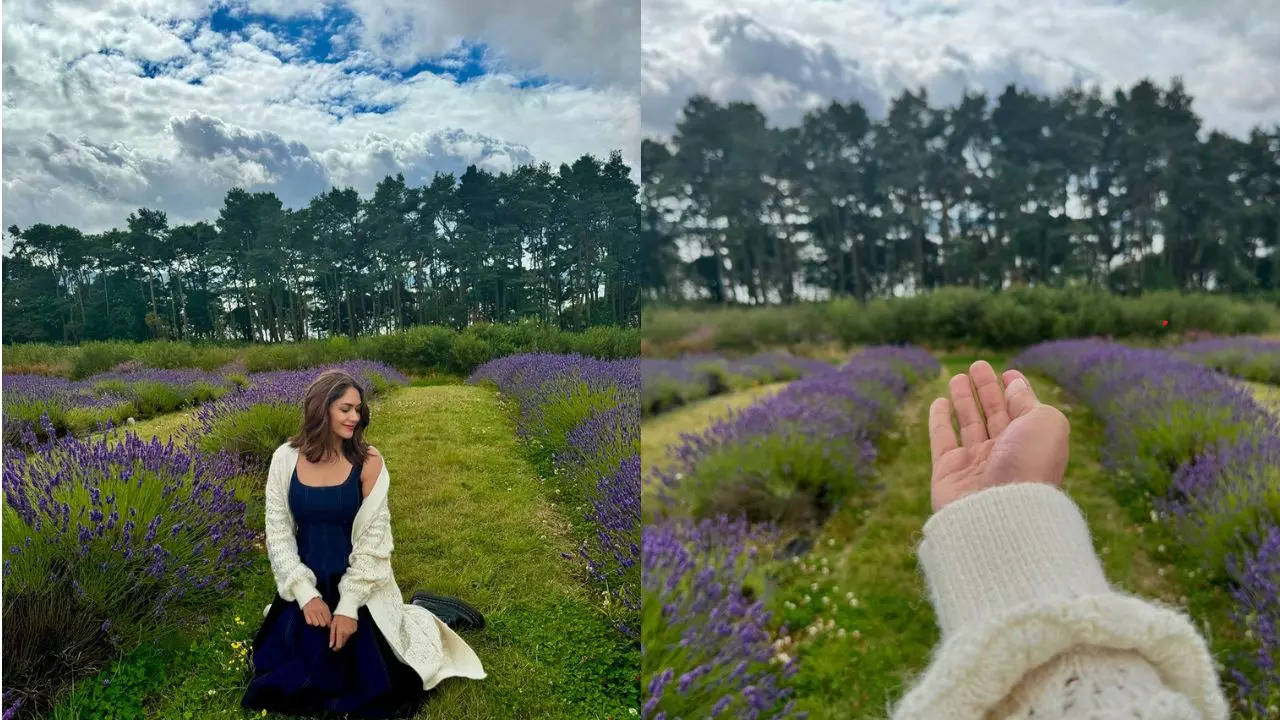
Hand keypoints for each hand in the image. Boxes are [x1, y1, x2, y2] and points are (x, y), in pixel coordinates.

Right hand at [302, 596, 331, 627]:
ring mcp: (311, 612)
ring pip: (316, 624)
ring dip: (316, 622)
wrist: (310, 598)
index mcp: (324, 609)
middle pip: (322, 624)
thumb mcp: (325, 607)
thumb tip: (330, 623)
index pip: (327, 620)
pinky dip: (310, 622)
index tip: (328, 625)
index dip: (328, 624)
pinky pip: (309, 623)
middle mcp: (318, 611)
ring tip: (316, 619)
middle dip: (323, 623)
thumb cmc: (319, 604)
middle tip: (321, 620)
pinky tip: (311, 618)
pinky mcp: (306, 614)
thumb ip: (328, 614)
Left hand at [330, 614, 356, 650]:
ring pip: (347, 638)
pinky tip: (346, 627)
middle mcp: (347, 633)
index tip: (333, 648)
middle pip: (343, 643)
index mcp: (340, 632)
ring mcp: (352, 631)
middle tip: (336, 639)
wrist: (348, 609)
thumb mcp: (333, 625)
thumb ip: (332, 636)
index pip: (339, 645)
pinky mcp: (355, 629)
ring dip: (343, 637)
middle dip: (339, 643)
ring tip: (341, 630)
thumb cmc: (339, 616)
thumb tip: (330, 645)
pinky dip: (348, 633)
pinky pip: (350, 634)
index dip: (336, 648)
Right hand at [928, 360, 1069, 511]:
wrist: (1001, 514)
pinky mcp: (947, 471)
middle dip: (987, 389)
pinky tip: (938, 402)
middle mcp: (1006, 453)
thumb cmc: (1029, 465)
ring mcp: (976, 463)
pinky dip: (939, 420)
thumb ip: (1029, 401)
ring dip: (964, 399)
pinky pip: (942, 439)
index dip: (1016, 390)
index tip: (1009, 372)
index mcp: (1032, 443)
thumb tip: (1015, 386)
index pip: (1024, 410)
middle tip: (977, 365)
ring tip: (957, 377)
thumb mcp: (1046, 423)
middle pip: (995, 414)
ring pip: (968, 423)